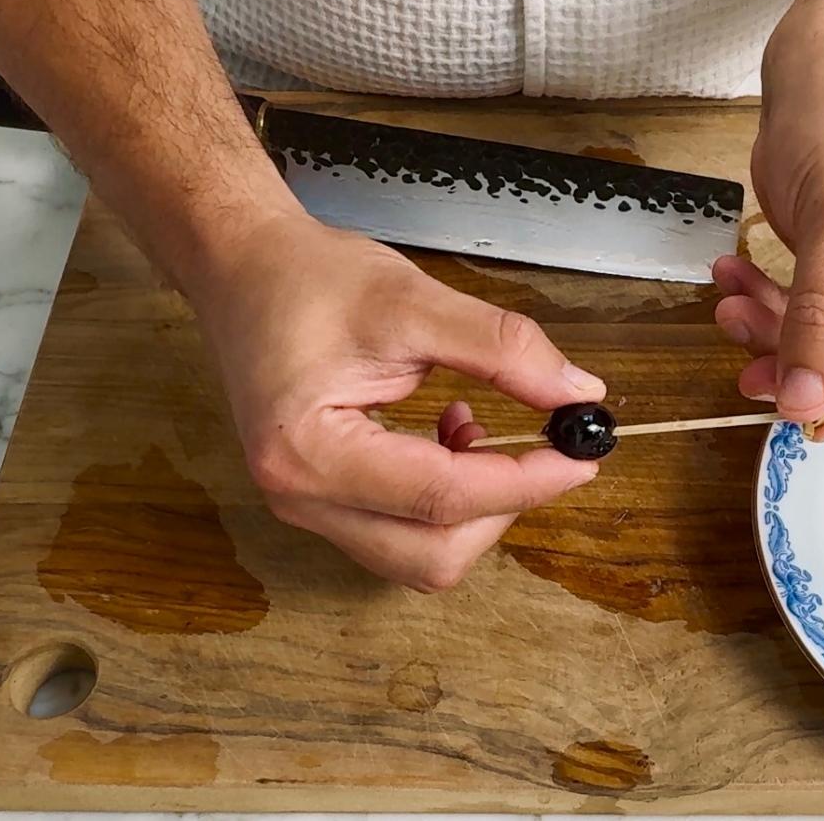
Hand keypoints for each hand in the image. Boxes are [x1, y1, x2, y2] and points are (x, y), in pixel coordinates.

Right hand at [191, 214, 605, 590]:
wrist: (243, 269)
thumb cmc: (308, 279)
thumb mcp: (413, 301)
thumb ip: (501, 349)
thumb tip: (576, 393)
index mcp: (309, 452)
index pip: (442, 498)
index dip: (525, 481)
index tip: (580, 456)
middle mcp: (300, 496)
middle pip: (431, 554)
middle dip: (500, 507)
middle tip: (537, 446)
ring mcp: (306, 505)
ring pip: (419, 555)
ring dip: (472, 507)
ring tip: (477, 429)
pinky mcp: (321, 497)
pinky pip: (401, 532)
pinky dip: (446, 500)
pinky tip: (453, 436)